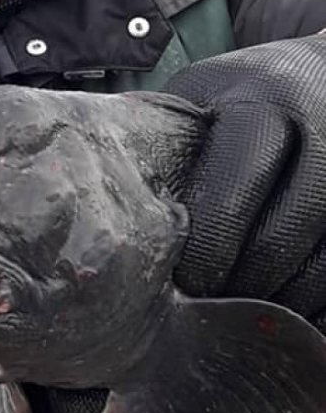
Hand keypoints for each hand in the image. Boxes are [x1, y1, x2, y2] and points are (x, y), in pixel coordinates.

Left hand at [163, 36, 325, 328]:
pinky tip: (276, 311)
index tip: (183, 284)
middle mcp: (319, 134)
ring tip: (238, 316)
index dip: (206, 249)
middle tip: (205, 310)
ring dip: (277, 303)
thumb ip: (170, 145)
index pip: (232, 191)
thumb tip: (107, 216)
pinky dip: (311, 303)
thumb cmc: (243, 95)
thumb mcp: (201, 97)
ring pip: (319, 267)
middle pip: (280, 236)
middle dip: (238, 285)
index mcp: (262, 105)